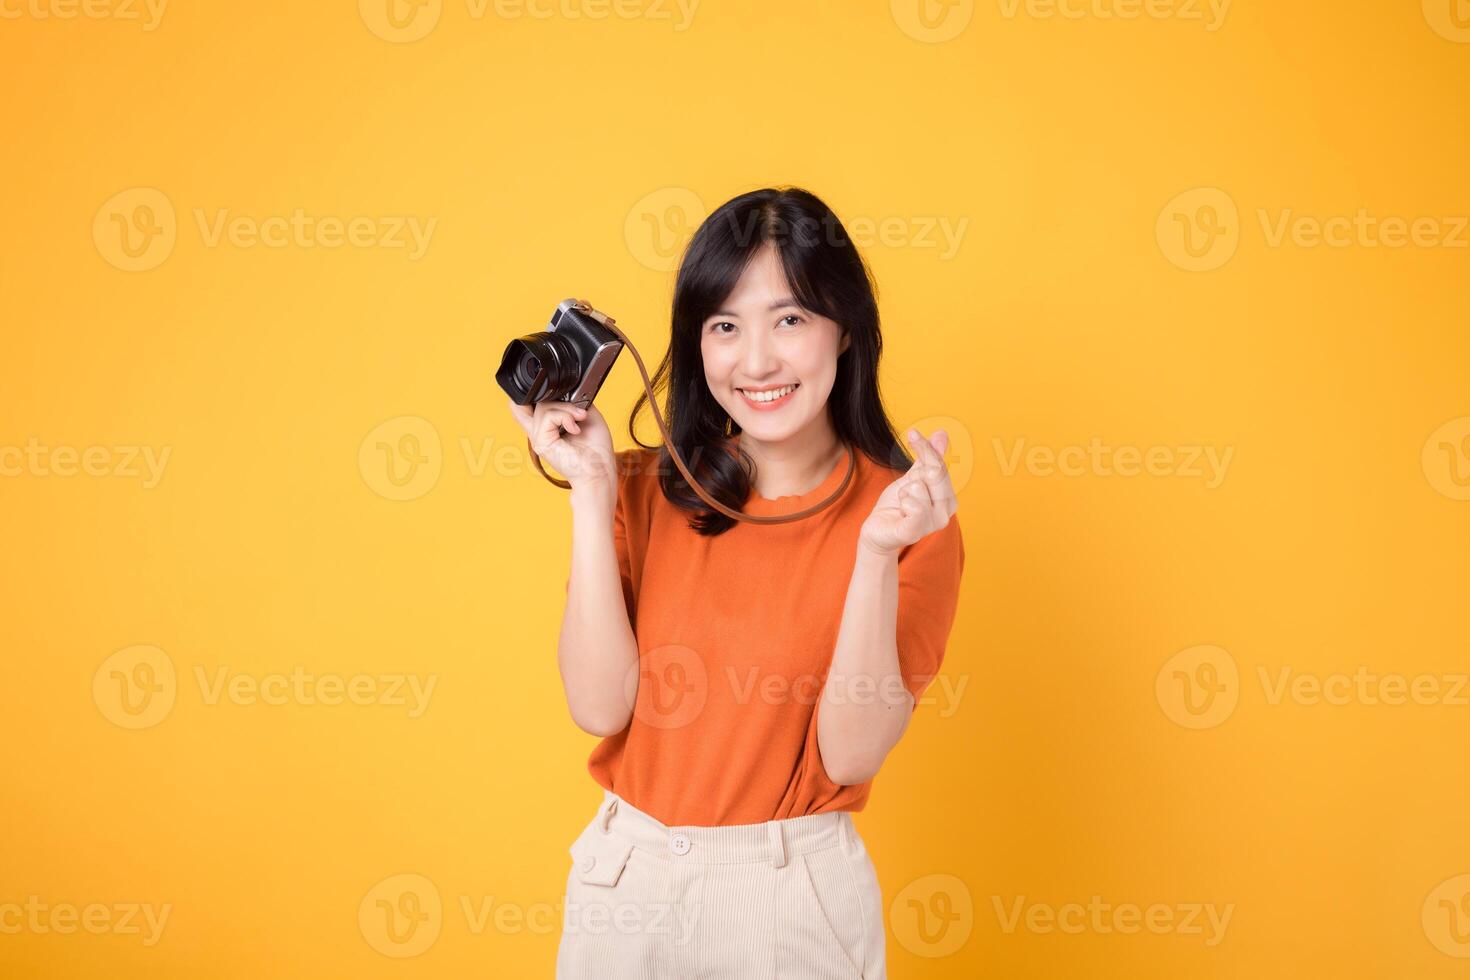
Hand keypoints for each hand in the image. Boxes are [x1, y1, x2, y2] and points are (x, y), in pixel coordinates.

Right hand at [507, 397, 615, 491]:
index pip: (525, 407)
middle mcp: (539, 432)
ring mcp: (538, 438)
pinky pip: (547, 416)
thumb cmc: (596, 448)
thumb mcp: (587, 415)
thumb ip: (572, 402)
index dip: (534, 396)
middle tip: (576, 411)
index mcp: (547, 427)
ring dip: (566, 409)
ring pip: (543, 406)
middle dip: (555, 399)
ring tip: (579, 420)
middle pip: (529, 403)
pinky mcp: (541, 442)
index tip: (559, 397)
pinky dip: (565, 416)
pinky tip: (575, 428)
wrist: (600, 470)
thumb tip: (563, 392)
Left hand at [859, 427, 957, 556]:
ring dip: (903, 492)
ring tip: (902, 505)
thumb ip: (928, 459)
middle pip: (934, 474)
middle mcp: (945, 513)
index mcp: (949, 499)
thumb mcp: (912, 477)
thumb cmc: (897, 505)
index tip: (912, 433)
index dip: (925, 448)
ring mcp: (932, 525)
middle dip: (913, 476)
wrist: (878, 530)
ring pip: (918, 487)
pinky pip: (914, 507)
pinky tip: (901, 511)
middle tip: (904, 490)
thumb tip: (942, 433)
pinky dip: (904, 503)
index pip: (940, 465)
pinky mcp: (914, 533)